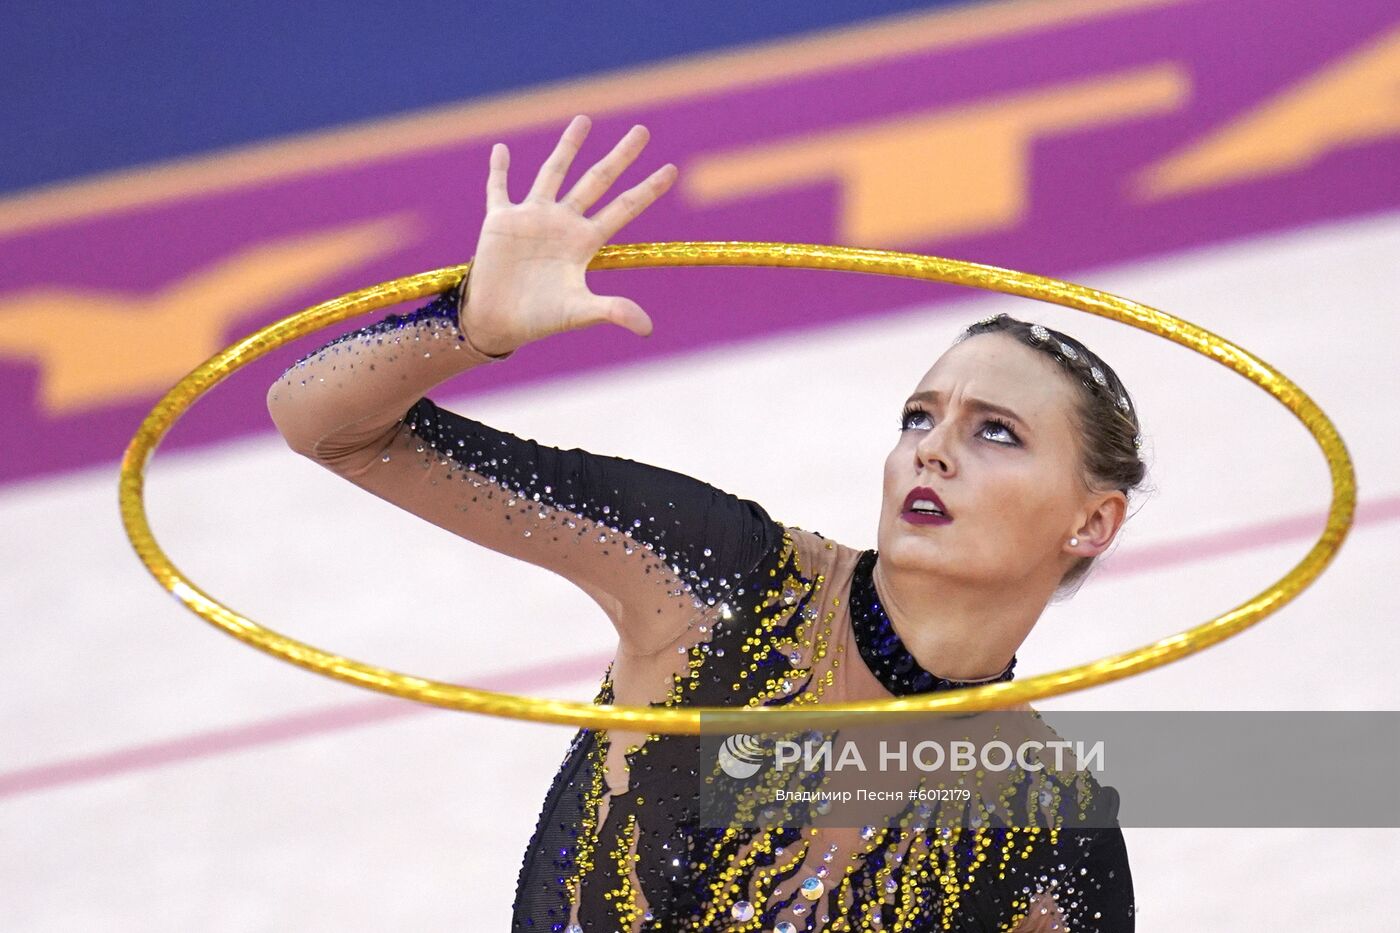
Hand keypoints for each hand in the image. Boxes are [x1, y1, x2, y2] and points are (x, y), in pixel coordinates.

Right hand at [459, 114, 678, 355]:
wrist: (498, 322)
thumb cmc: (540, 319)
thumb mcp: (579, 313)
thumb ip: (613, 311)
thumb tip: (648, 329)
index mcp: (585, 242)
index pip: (625, 208)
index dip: (648, 189)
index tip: (672, 169)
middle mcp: (563, 223)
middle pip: (598, 180)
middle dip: (621, 156)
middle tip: (643, 130)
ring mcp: (533, 217)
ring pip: (554, 172)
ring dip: (568, 147)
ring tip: (585, 120)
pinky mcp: (501, 220)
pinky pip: (499, 188)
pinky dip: (499, 169)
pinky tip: (501, 149)